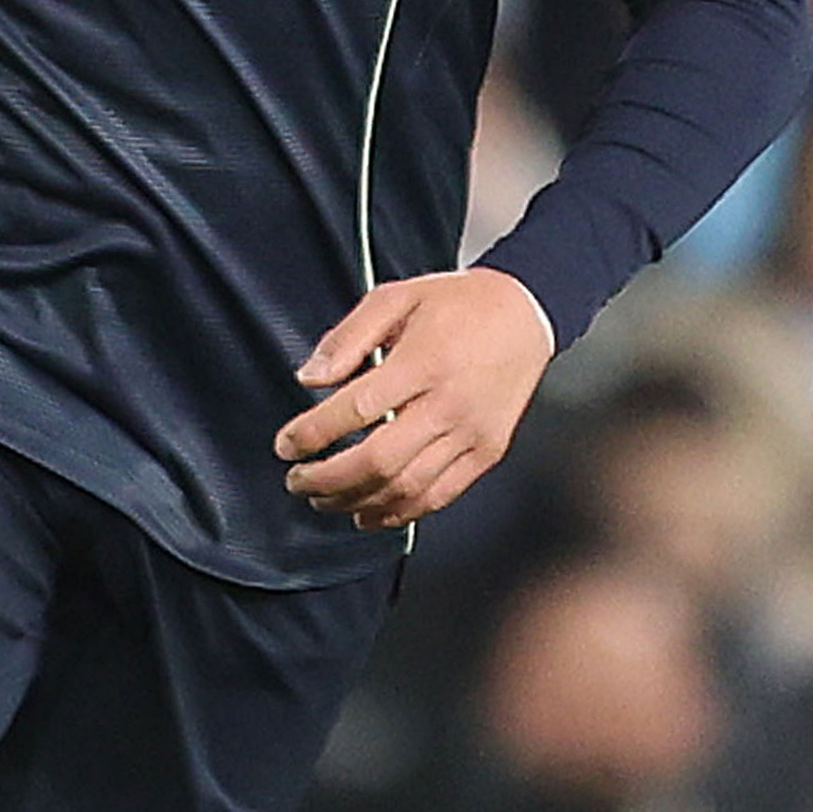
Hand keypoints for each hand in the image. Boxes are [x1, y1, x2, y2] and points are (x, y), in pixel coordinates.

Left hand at [275, 268, 557, 528]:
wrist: (526, 314)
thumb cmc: (461, 305)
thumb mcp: (396, 298)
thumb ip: (347, 337)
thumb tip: (309, 377)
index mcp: (424, 362)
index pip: (356, 409)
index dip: (312, 434)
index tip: (286, 445)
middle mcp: (450, 404)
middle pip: (379, 460)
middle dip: (327, 480)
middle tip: (297, 481)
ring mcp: (472, 434)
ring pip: (407, 487)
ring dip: (356, 501)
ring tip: (324, 499)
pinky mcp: (487, 453)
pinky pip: (439, 496)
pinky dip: (399, 513)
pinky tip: (369, 513)